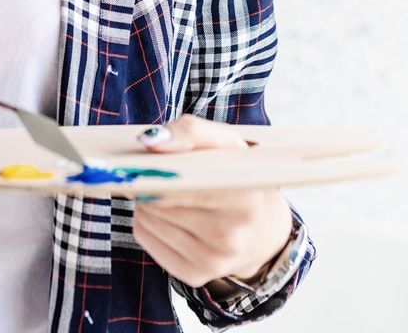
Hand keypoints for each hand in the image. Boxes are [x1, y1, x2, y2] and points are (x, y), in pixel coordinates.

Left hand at [131, 115, 293, 287]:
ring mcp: (213, 261)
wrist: (263, 228)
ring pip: (148, 220)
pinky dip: (147, 223)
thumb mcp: (224, 142)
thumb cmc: (238, 175)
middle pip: (157, 201)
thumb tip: (147, 142)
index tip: (144, 160)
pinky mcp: (195, 275)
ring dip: (146, 201)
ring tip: (164, 191)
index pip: (178, 185)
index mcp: (244, 198)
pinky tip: (165, 213)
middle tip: (158, 172)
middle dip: (150, 182)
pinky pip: (147, 241)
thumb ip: (188, 132)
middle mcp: (230, 236)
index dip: (155, 170)